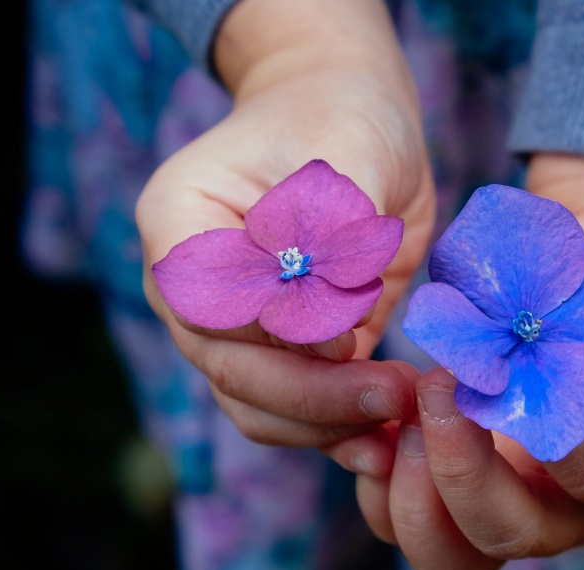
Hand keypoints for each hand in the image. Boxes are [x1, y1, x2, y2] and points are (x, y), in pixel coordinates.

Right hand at [136, 0, 433, 454]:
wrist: (356, 121)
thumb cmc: (341, 117)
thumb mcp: (347, 152)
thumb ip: (332, 231)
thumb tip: (324, 333)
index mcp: (180, 225)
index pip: (206, 309)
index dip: (273, 337)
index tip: (347, 338)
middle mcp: (195, 289)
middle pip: (230, 371)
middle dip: (313, 397)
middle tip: (394, 396)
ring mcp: (237, 328)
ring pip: (259, 406)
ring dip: (328, 425)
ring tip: (402, 417)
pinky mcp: (289, 352)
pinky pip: (301, 410)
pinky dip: (342, 428)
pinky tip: (392, 438)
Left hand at [354, 154, 583, 569]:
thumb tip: (546, 329)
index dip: (545, 429)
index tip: (509, 365)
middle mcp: (577, 504)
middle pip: (508, 534)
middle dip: (459, 469)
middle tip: (435, 384)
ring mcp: (512, 501)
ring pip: (446, 555)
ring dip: (411, 489)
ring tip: (405, 406)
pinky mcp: (454, 483)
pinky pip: (400, 518)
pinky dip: (378, 475)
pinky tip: (378, 410)